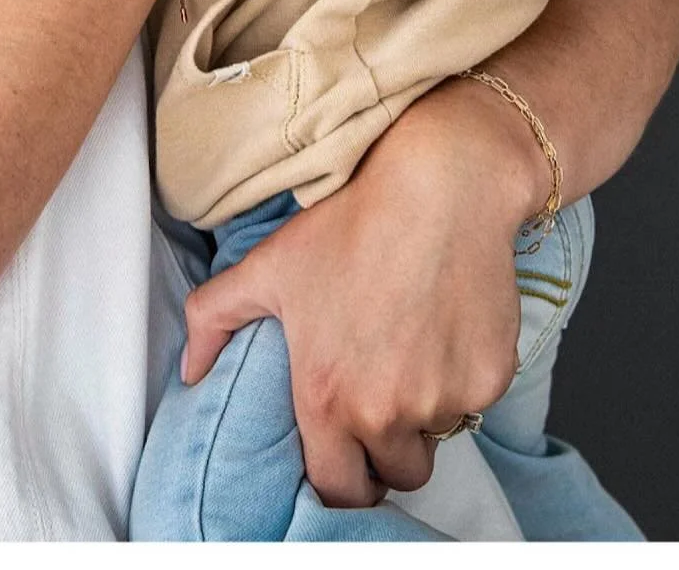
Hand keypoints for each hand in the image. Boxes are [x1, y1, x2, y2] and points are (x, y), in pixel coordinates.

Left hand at [179, 78, 533, 506]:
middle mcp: (386, 411)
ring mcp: (444, 400)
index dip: (340, 475)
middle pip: (393, 474)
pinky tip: (442, 330)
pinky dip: (460, 383)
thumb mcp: (269, 264)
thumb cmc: (352, 222)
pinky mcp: (488, 382)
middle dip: (384, 450)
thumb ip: (214, 318)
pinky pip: (472, 406)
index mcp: (327, 397)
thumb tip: (190, 368)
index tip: (343, 451)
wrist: (440, 189)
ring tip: (407, 353)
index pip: (337, 488)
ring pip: (435, 438)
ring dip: (422, 416)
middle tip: (377, 397)